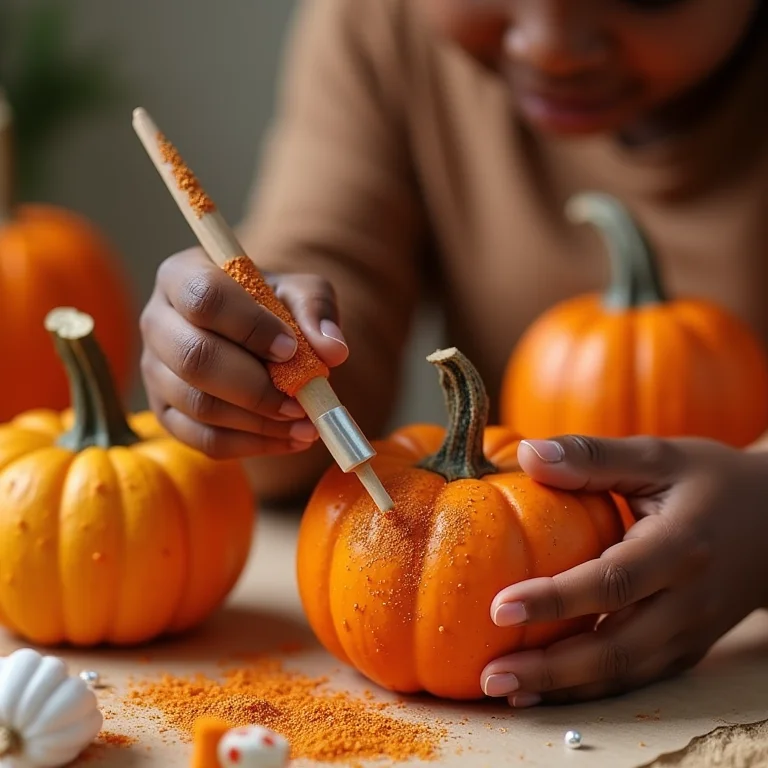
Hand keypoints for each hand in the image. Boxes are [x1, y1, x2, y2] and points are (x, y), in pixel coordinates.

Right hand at [140, 247, 348, 458]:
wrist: (252, 334)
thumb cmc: (272, 305)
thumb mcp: (299, 291)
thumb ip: (316, 310)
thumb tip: (333, 350)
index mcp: (181, 276)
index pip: (204, 298)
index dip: (251, 327)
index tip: (291, 348)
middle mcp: (156, 322)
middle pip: (194, 359)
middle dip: (255, 387)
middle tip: (300, 400)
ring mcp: (154, 372)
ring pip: (199, 406)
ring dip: (259, 422)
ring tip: (306, 423)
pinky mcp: (166, 414)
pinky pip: (204, 440)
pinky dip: (253, 446)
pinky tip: (291, 439)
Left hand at [480, 434, 767, 706]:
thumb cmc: (710, 481)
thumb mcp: (658, 456)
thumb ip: (593, 456)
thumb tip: (526, 452)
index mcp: (680, 548)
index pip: (613, 582)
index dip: (556, 599)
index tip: (498, 607)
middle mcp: (687, 601)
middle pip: (616, 648)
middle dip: (550, 669)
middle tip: (490, 676)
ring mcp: (689, 633)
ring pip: (623, 674)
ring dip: (562, 689)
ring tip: (505, 690)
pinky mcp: (685, 649)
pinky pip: (634, 677)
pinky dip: (588, 689)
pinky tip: (544, 689)